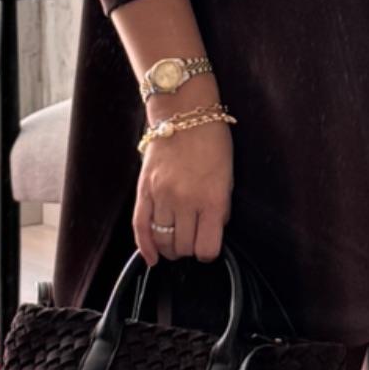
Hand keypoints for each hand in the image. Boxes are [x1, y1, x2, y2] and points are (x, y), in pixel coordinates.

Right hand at [134, 120, 232, 266]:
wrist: (184, 112)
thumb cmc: (212, 141)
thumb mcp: (228, 177)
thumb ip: (220, 209)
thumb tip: (211, 232)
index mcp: (212, 199)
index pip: (207, 247)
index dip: (208, 252)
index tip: (208, 248)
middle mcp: (186, 201)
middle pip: (184, 247)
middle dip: (189, 249)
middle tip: (192, 241)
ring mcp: (162, 196)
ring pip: (163, 241)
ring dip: (170, 249)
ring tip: (175, 245)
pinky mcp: (143, 190)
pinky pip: (140, 227)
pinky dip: (145, 247)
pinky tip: (151, 257)